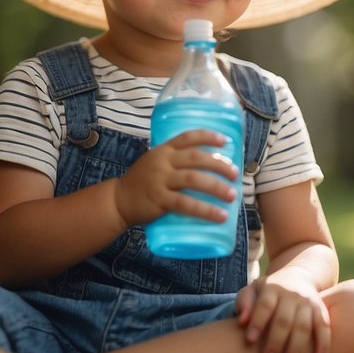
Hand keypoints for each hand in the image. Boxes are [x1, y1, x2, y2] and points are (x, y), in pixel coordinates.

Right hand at [112, 130, 237, 228]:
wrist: (118, 200)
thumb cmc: (142, 181)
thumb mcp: (155, 162)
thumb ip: (175, 160)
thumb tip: (210, 164)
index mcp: (163, 150)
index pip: (188, 137)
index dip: (208, 136)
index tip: (225, 141)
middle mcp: (162, 162)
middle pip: (196, 158)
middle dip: (219, 165)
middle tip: (235, 174)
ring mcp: (160, 181)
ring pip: (194, 180)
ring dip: (217, 187)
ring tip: (232, 195)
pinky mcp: (159, 200)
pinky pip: (186, 204)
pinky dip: (205, 210)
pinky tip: (220, 216)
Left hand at [235, 273, 330, 352]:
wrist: (297, 276)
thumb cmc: (267, 292)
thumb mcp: (253, 289)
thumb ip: (245, 302)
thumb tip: (242, 321)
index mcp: (272, 289)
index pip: (264, 306)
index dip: (257, 322)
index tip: (249, 341)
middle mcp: (291, 294)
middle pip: (284, 320)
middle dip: (275, 342)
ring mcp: (307, 302)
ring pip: (303, 327)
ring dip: (296, 350)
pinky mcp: (320, 309)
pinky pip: (323, 326)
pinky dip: (323, 342)